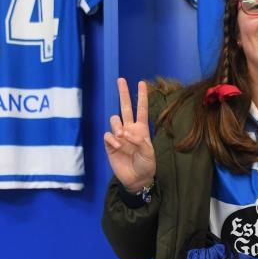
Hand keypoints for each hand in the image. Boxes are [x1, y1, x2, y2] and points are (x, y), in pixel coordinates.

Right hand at [103, 78, 155, 192]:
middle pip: (125, 107)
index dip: (141, 96)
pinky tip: (117, 146)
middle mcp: (129, 129)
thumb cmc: (146, 165)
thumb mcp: (149, 153)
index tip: (142, 83)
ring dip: (118, 125)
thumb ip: (140, 142)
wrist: (136, 178)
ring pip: (114, 120)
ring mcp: (119, 136)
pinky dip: (112, 139)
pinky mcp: (109, 144)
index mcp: (142, 129)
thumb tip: (127, 133)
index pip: (141, 109)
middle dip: (123, 93)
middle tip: (121, 80)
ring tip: (123, 137)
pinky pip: (108, 135)